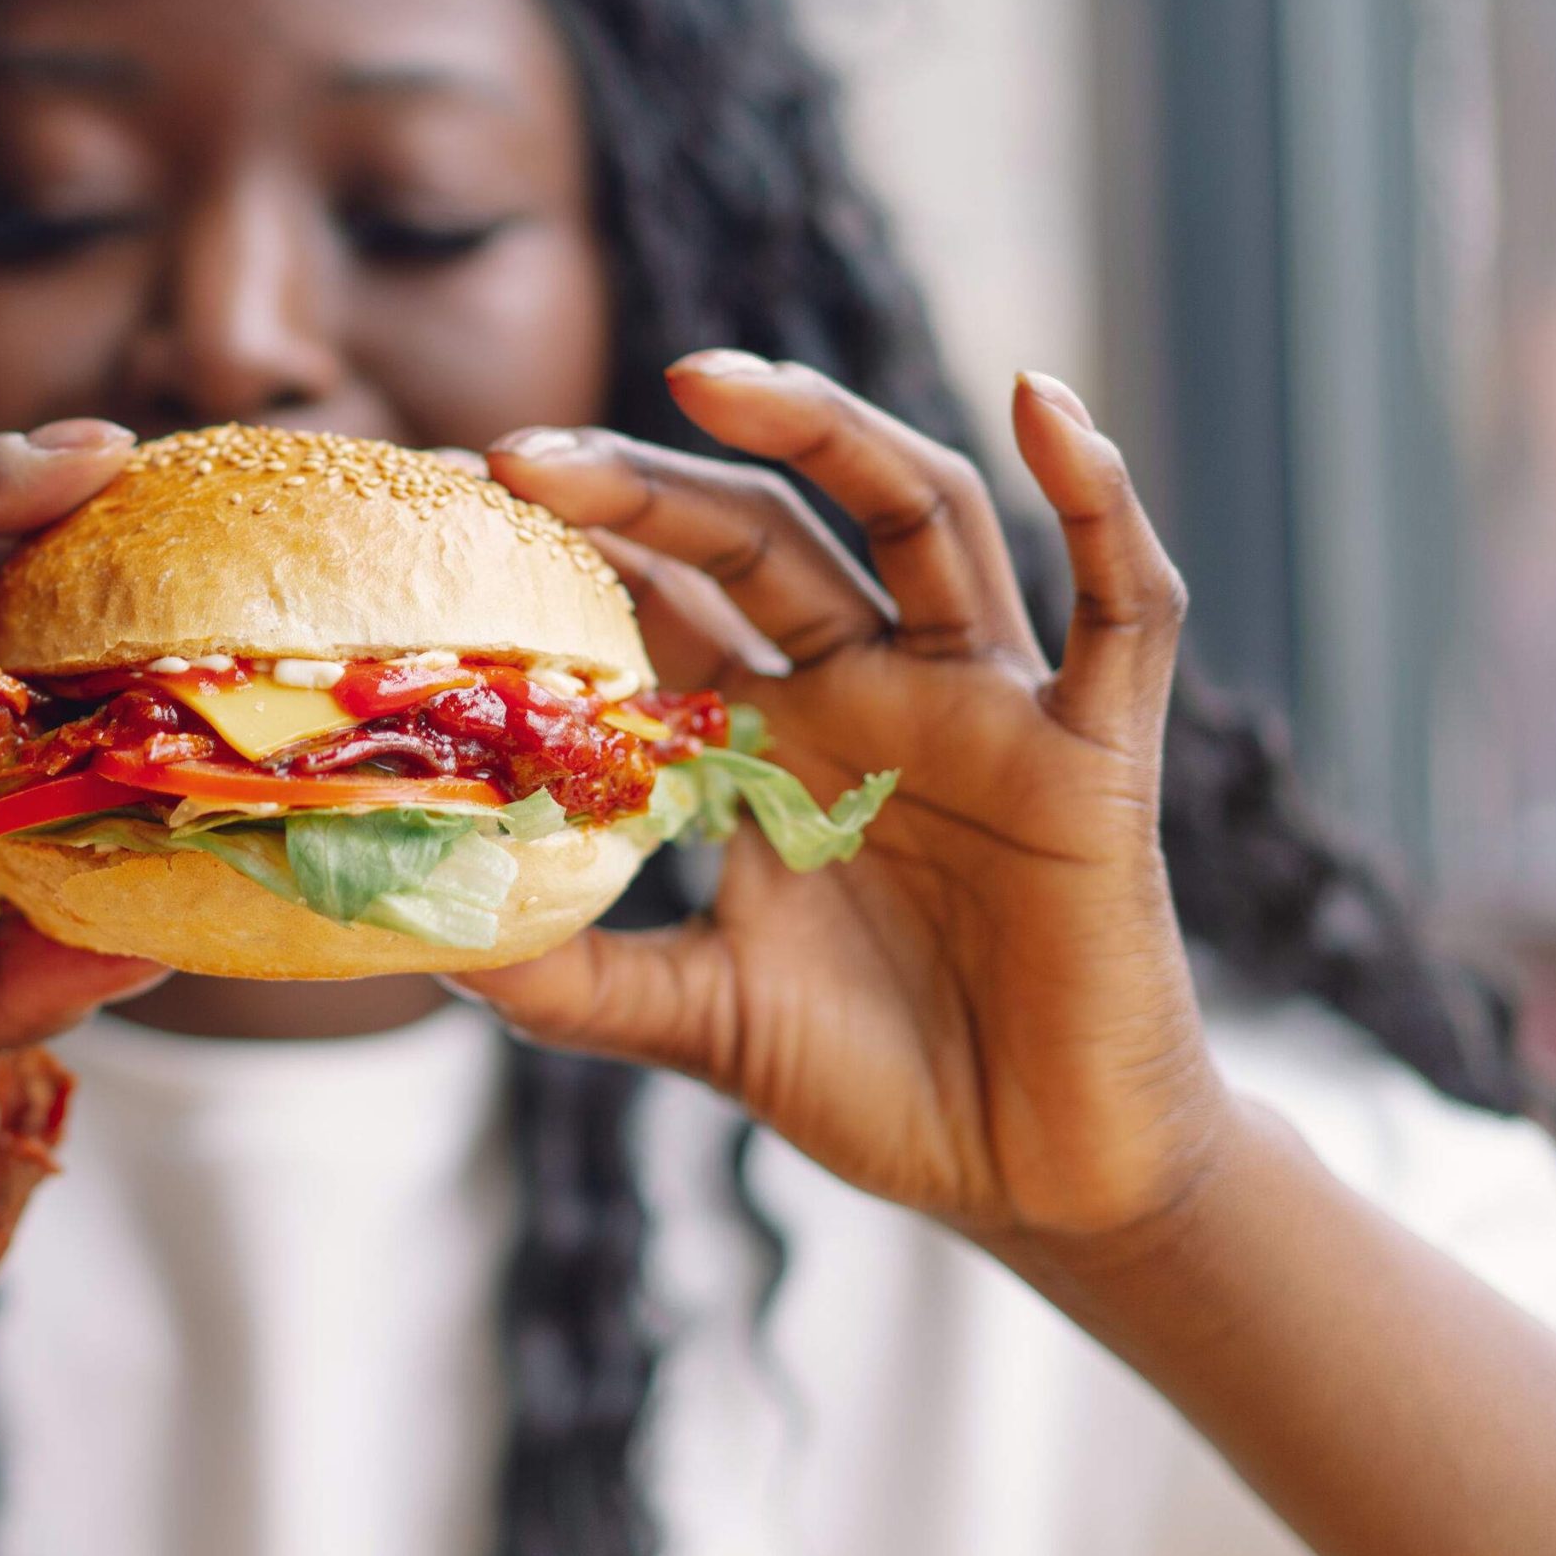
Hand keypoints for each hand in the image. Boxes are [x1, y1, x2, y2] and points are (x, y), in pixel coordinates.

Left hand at [459, 353, 1233, 1243]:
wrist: (1037, 1174)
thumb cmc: (879, 1081)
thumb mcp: (701, 1019)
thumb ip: (577, 982)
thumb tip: (432, 944)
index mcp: (771, 739)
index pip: (664, 599)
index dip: (574, 543)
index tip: (455, 496)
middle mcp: (872, 691)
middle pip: (762, 536)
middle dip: (648, 483)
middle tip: (527, 456)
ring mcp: (984, 709)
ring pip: (920, 516)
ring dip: (827, 433)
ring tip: (709, 381)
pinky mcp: (1095, 754)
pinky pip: (1123, 605)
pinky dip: (1100, 499)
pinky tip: (1043, 401)